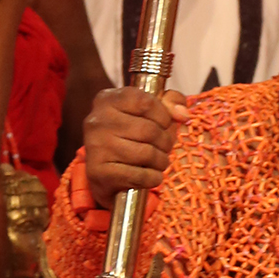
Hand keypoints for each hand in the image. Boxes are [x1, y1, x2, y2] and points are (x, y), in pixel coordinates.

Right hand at [81, 86, 187, 201]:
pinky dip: (153, 178)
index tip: (164, 124)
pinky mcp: (99, 172)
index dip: (164, 115)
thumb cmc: (129, 137)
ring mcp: (96, 147)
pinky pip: (140, 176)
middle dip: (165, 142)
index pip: (146, 102)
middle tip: (164, 148)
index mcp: (107, 100)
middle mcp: (97, 121)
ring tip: (159, 162)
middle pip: (149, 130)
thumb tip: (182, 114)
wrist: (104, 173)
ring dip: (161, 161)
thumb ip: (168, 102)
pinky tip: (151, 176)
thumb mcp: (146, 112)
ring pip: (147, 154)